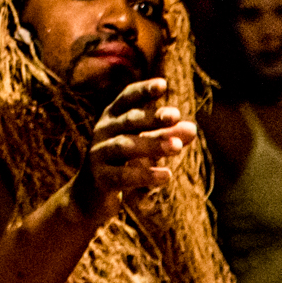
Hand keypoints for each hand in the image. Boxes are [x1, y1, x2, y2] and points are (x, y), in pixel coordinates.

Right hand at [77, 78, 197, 215]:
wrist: (89, 198)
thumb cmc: (121, 163)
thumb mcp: (144, 147)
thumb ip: (166, 136)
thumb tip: (192, 129)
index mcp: (112, 118)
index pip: (126, 98)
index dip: (143, 91)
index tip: (163, 84)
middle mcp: (102, 131)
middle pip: (128, 121)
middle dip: (152, 117)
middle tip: (176, 115)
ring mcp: (98, 155)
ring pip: (125, 146)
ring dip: (152, 144)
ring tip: (178, 146)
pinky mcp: (100, 179)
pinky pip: (123, 175)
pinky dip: (146, 175)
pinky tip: (167, 175)